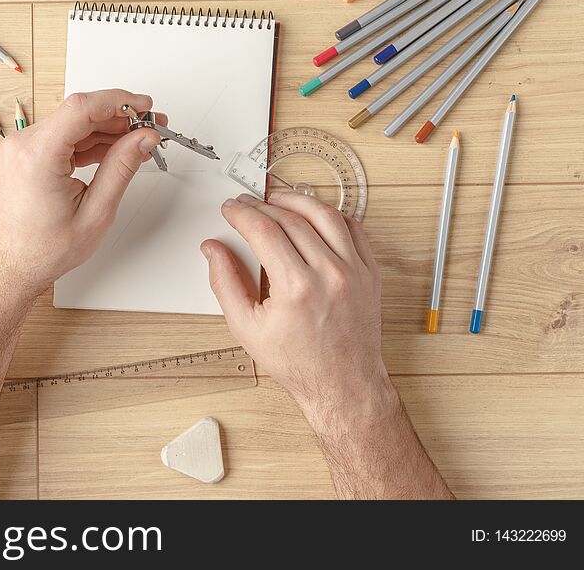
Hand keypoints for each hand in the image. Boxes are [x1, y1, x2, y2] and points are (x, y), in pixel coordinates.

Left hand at [0, 90, 162, 295]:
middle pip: (80, 112)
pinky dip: (91, 141)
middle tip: (150, 126)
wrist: (12, 266)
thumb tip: (142, 138)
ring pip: (74, 123)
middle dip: (119, 116)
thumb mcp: (95, 212)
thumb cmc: (42, 249)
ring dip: (108, 129)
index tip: (145, 106)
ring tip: (138, 141)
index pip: (82, 108)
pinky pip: (65, 136)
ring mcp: (23, 148)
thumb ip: (121, 168)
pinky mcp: (27, 155)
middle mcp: (24, 145)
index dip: (119, 101)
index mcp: (37, 156)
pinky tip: (116, 150)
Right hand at [200, 191, 396, 432]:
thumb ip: (224, 282)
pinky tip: (313, 216)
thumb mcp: (246, 328)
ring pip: (325, 215)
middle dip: (262, 206)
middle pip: (290, 218)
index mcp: (296, 288)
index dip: (242, 214)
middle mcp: (329, 274)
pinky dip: (331, 215)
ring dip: (297, 200)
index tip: (231, 209)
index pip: (263, 230)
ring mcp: (354, 271)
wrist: (342, 384)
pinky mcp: (370, 273)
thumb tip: (213, 250)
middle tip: (247, 206)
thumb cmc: (298, 362)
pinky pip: (353, 229)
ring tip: (278, 200)